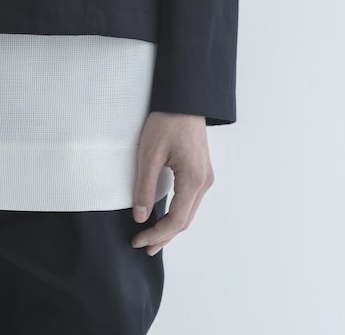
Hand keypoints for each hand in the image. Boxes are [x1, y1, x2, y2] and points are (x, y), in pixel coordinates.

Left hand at [130, 111, 213, 254]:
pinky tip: (165, 216)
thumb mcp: (149, 153)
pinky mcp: (201, 170)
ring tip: (152, 238)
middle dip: (164, 236)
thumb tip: (140, 217)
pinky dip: (178, 213)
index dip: (157, 235)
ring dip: (171, 227)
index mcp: (193, 180)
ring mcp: (205, 176)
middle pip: (185, 220)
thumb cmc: (167, 120)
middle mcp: (204, 182)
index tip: (138, 241)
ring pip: (189, 212)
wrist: (185, 98)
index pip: (176, 221)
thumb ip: (145, 187)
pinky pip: (191, 200)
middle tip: (143, 247)